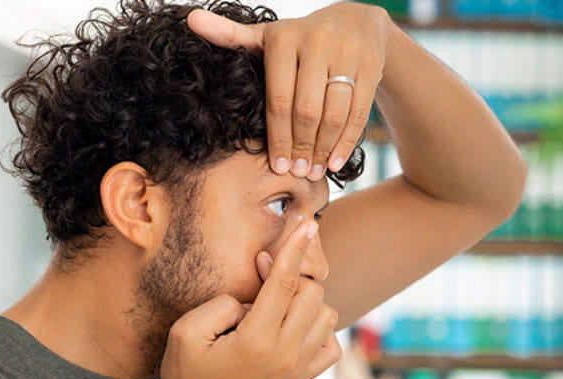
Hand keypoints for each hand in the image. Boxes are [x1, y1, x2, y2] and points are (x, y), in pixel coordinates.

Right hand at [160, 220, 341, 378]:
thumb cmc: (188, 375)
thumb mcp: (186, 332)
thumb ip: (220, 304)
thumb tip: (252, 297)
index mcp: (256, 340)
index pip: (285, 282)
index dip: (296, 249)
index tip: (307, 225)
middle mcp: (285, 354)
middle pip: (312, 294)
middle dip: (291, 274)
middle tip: (263, 273)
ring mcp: (299, 368)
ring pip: (327, 315)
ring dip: (306, 301)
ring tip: (277, 304)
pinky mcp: (304, 378)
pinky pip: (332, 344)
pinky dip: (319, 329)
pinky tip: (294, 326)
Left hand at [187, 3, 390, 179]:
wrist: (357, 21)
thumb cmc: (301, 38)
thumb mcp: (267, 36)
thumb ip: (230, 36)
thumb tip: (191, 20)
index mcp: (284, 40)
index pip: (279, 101)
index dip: (278, 138)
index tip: (278, 165)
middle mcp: (317, 43)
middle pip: (306, 111)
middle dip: (301, 147)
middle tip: (297, 173)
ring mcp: (347, 55)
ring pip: (334, 115)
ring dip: (324, 149)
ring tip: (315, 170)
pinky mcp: (371, 68)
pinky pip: (358, 113)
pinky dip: (347, 142)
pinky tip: (336, 161)